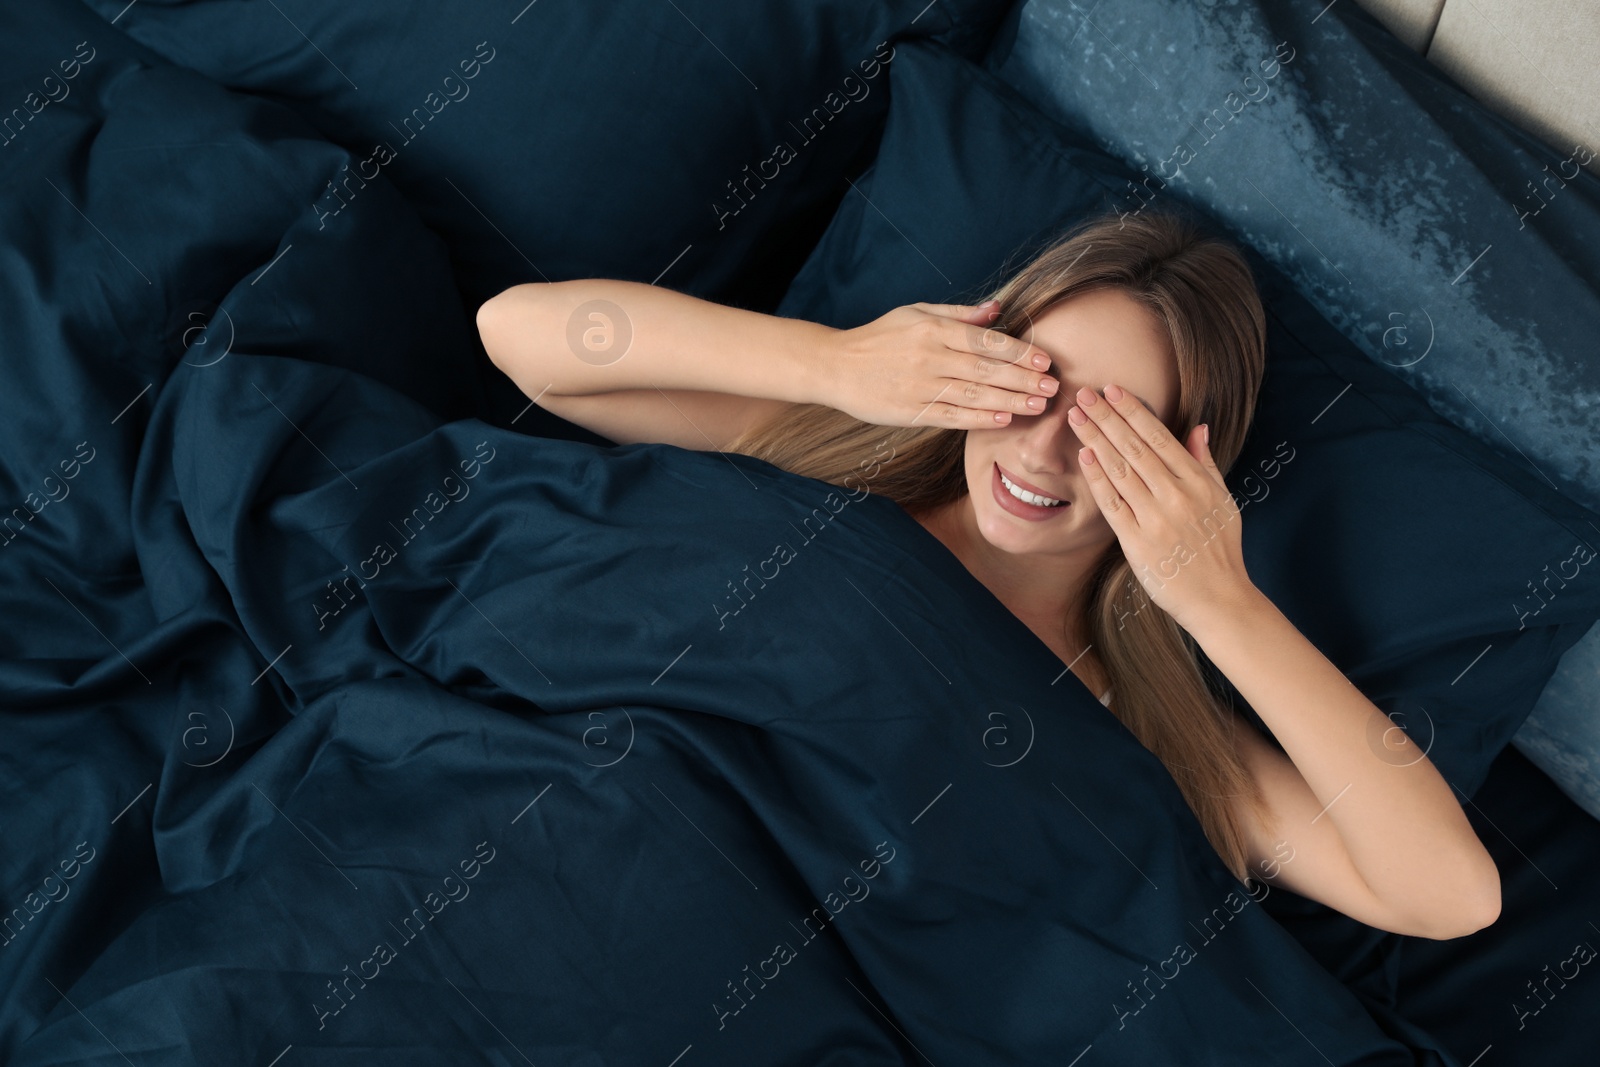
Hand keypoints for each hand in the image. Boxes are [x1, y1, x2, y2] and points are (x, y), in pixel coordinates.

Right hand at [817, 301, 1060, 427]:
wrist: (836, 366)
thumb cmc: (880, 337)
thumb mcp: (916, 313)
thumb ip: (959, 314)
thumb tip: (998, 308)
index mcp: (933, 330)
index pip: (985, 341)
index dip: (1018, 351)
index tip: (1044, 360)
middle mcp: (929, 357)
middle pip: (986, 370)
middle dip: (1023, 379)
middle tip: (1053, 386)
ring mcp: (920, 386)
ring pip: (974, 395)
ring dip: (1010, 401)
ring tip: (1038, 405)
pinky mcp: (910, 411)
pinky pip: (952, 417)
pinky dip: (979, 419)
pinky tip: (1003, 419)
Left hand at [1067, 383, 1254, 629]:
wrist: (1219, 598)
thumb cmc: (1220, 548)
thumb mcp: (1223, 500)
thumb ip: (1206, 462)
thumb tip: (1198, 427)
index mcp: (1198, 482)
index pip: (1159, 437)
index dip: (1133, 411)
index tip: (1112, 390)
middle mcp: (1176, 495)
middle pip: (1135, 448)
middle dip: (1106, 417)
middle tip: (1083, 394)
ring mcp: (1156, 518)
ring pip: (1120, 470)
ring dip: (1095, 440)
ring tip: (1076, 417)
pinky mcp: (1137, 541)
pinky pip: (1112, 504)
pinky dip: (1097, 478)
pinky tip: (1084, 456)